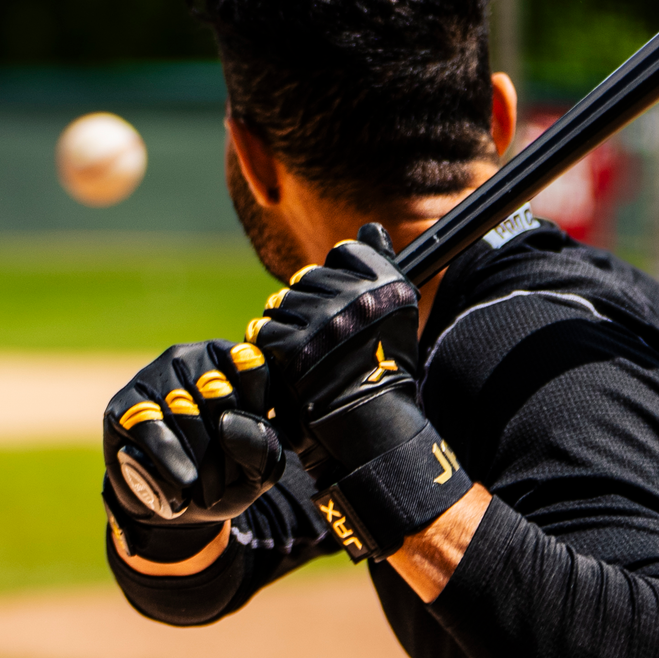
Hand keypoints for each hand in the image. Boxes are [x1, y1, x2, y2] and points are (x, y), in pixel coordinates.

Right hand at [102, 339, 284, 563]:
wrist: (173, 501)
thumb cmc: (225, 474)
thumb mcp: (258, 468)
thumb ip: (263, 446)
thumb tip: (232, 425)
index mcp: (233, 359)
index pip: (254, 370)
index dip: (257, 417)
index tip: (253, 449)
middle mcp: (192, 357)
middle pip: (220, 395)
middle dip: (227, 448)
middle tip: (227, 483)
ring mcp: (154, 375)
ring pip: (185, 411)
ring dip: (201, 460)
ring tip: (207, 494)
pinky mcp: (123, 404)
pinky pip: (149, 425)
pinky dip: (169, 458)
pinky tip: (183, 482)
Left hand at [247, 224, 472, 563]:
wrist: (369, 430)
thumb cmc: (381, 375)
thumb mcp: (393, 316)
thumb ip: (378, 267)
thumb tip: (371, 226)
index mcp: (389, 286)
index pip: (344, 253)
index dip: (337, 283)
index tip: (344, 314)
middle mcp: (359, 298)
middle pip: (308, 278)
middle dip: (307, 308)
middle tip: (322, 345)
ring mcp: (325, 320)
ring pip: (282, 302)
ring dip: (286, 328)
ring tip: (306, 359)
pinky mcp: (294, 346)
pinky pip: (265, 331)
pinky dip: (270, 351)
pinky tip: (289, 371)